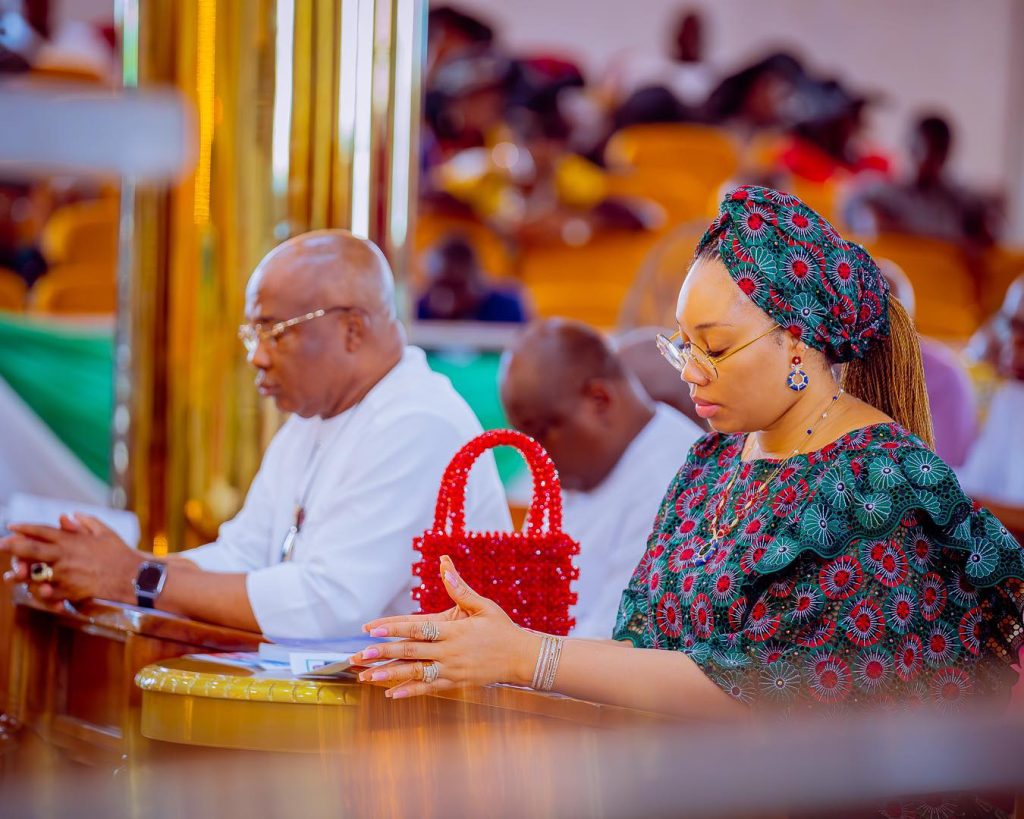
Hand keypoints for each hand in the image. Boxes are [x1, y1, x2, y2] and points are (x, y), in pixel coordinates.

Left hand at [0, 514, 142, 603]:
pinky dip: (42, 594)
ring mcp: (66, 575)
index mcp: (72, 540)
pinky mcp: (70, 591)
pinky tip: (37, 592)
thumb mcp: (105, 532)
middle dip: (13, 547)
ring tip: (12, 575)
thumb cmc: (120, 553)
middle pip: (32, 550)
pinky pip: (49, 593)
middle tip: (1, 544)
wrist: (133, 577)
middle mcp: (65, 556)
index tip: (11, 526)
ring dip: (22, 574)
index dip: (25, 528)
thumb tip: (69, 515)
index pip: (43, 531)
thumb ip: (86, 522)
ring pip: (35, 574)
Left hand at [351, 555, 540, 698]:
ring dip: (390, 675)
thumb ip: (459, 588)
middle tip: (360, 655)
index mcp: (454, 630)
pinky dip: (409, 691)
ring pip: (416, 673)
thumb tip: (444, 564)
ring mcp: (451, 669)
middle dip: (383, 653)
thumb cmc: (502, 628)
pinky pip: (428, 688)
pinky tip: (391, 693)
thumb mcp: (482, 605)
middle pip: (411, 652)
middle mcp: (449, 651)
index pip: (418, 628)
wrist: (521, 657)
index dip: (394, 628)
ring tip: (367, 676)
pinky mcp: (455, 682)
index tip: (372, 629)